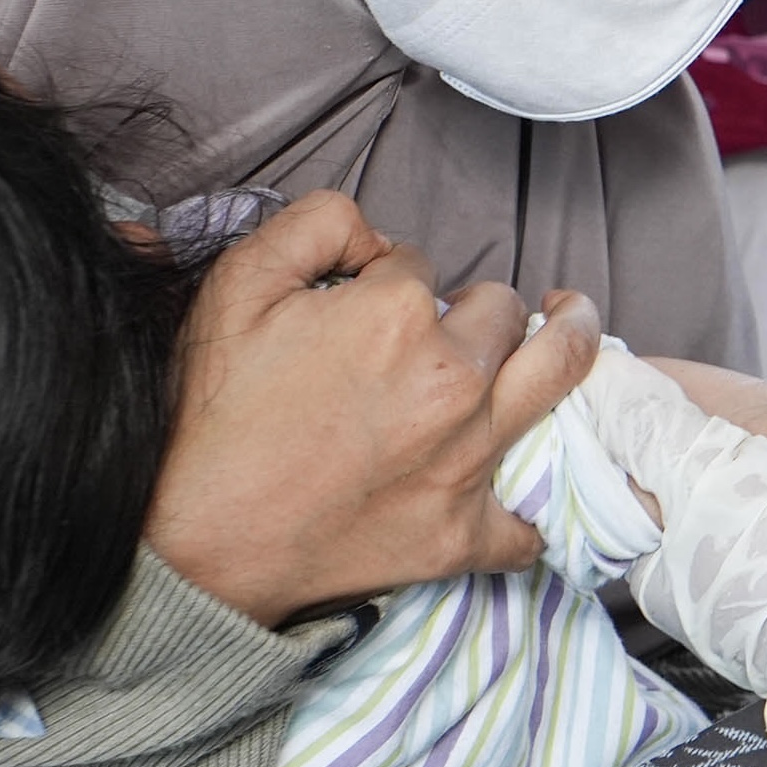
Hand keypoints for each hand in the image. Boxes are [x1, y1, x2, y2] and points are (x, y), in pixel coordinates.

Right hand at [144, 191, 599, 625]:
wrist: (192, 543)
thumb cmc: (211, 417)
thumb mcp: (239, 283)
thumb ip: (317, 224)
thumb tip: (377, 235)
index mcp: (398, 313)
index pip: (422, 265)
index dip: (390, 279)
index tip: (361, 305)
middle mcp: (453, 381)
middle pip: (502, 312)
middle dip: (477, 308)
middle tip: (452, 325)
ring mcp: (467, 460)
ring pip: (558, 376)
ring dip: (574, 340)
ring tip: (574, 321)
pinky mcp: (463, 534)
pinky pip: (530, 525)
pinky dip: (529, 513)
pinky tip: (523, 493)